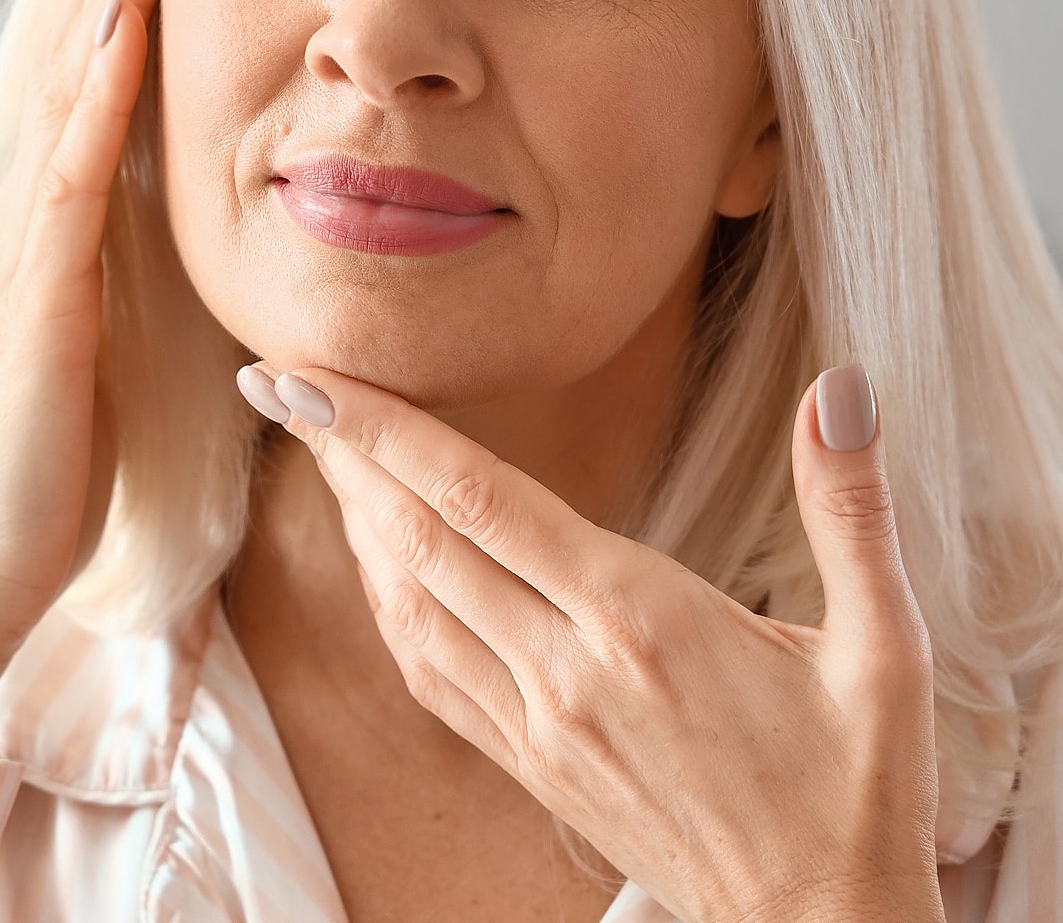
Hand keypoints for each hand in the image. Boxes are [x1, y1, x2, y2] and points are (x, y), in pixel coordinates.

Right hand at [0, 0, 175, 740]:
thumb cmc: (52, 447)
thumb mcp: (101, 326)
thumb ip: (123, 254)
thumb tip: (168, 202)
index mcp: (54, 209)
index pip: (89, 67)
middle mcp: (31, 201)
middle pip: (72, 43)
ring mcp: (30, 238)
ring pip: (69, 80)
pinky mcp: (42, 291)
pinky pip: (75, 172)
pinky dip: (97, 92)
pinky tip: (126, 26)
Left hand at [239, 362, 945, 922]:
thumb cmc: (855, 790)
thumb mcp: (884, 647)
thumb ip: (850, 509)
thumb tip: (843, 386)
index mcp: (636, 622)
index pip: (479, 498)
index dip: (385, 429)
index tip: (314, 375)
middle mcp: (564, 669)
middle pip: (421, 540)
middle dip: (343, 454)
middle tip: (281, 382)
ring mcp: (536, 724)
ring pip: (409, 605)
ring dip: (356, 520)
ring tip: (320, 450)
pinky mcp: (531, 764)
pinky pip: (429, 670)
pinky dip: (387, 601)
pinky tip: (379, 564)